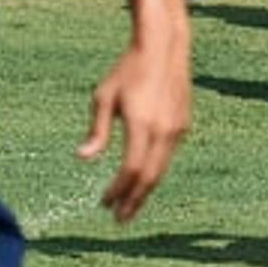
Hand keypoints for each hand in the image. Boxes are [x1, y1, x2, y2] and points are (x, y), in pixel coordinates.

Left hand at [76, 36, 190, 221]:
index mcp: (141, 124)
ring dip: (145, 190)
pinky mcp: (183, 124)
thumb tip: (84, 158)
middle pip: (149, 178)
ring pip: (161, 170)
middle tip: (119, 219)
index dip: (118, 191)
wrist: (163, 47)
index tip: (104, 203)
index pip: (130, 170)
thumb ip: (97, 130)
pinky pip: (167, 156)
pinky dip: (154, 172)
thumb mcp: (104, 96)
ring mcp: (176, 128)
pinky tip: (142, 177)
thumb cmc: (128, 69)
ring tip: (130, 205)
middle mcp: (163, 130)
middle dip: (134, 201)